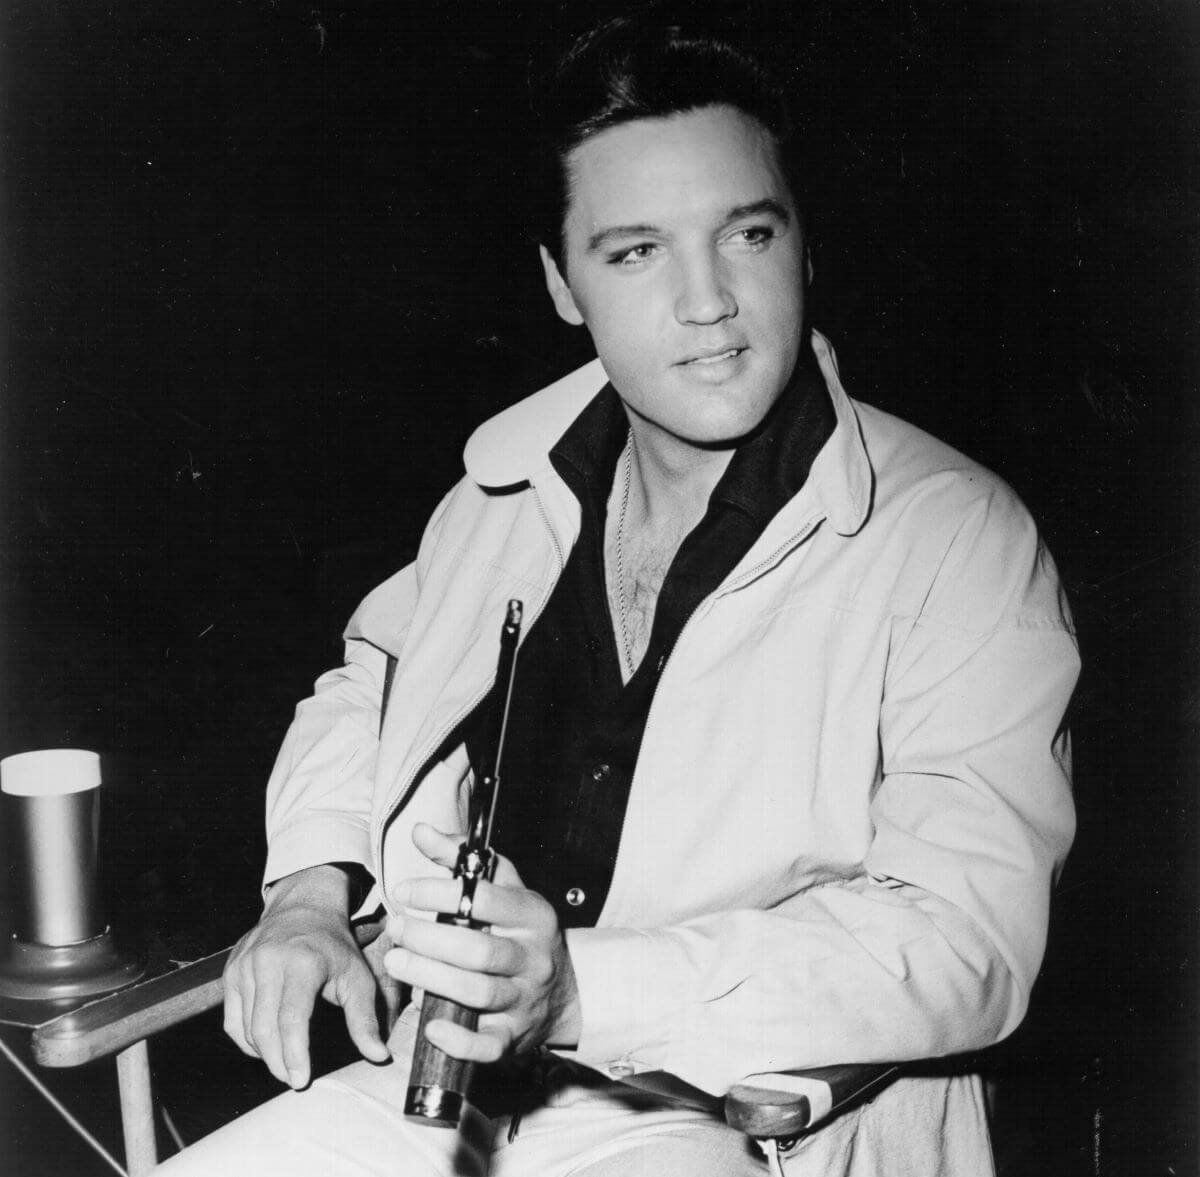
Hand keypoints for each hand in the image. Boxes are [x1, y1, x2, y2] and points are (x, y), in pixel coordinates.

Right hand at [223, 864, 390, 1087]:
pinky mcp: (232, 971)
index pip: (291, 1018)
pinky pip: (231, 1019)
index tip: (301, 1079)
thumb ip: (365, 1018)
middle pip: (264, 1028)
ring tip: (284, 1063)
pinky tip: (264, 1047)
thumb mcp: (357, 975)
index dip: (294, 1054)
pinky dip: (245, 1040)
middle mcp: (269, 961)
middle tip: (293, 1079)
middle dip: (278, 1061)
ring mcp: (245, 965)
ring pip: (245, 1027)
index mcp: (302, 961)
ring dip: (263, 1054)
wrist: (304, 907)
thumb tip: (378, 1054)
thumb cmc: (333, 945)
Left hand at [384, 823, 581, 1063]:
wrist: (564, 993)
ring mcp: (524, 1000)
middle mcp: (532, 957)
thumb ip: (462, 861)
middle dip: (430, 938)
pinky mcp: (513, 1037)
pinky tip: (431, 1025)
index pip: (486, 898)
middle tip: (396, 928)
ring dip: (432, 978)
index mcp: (533, 915)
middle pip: (479, 949)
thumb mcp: (505, 890)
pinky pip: (488, 1045)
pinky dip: (459, 1040)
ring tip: (396, 962)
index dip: (440, 892)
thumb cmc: (521, 933)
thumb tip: (421, 832)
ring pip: (478, 992)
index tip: (405, 890)